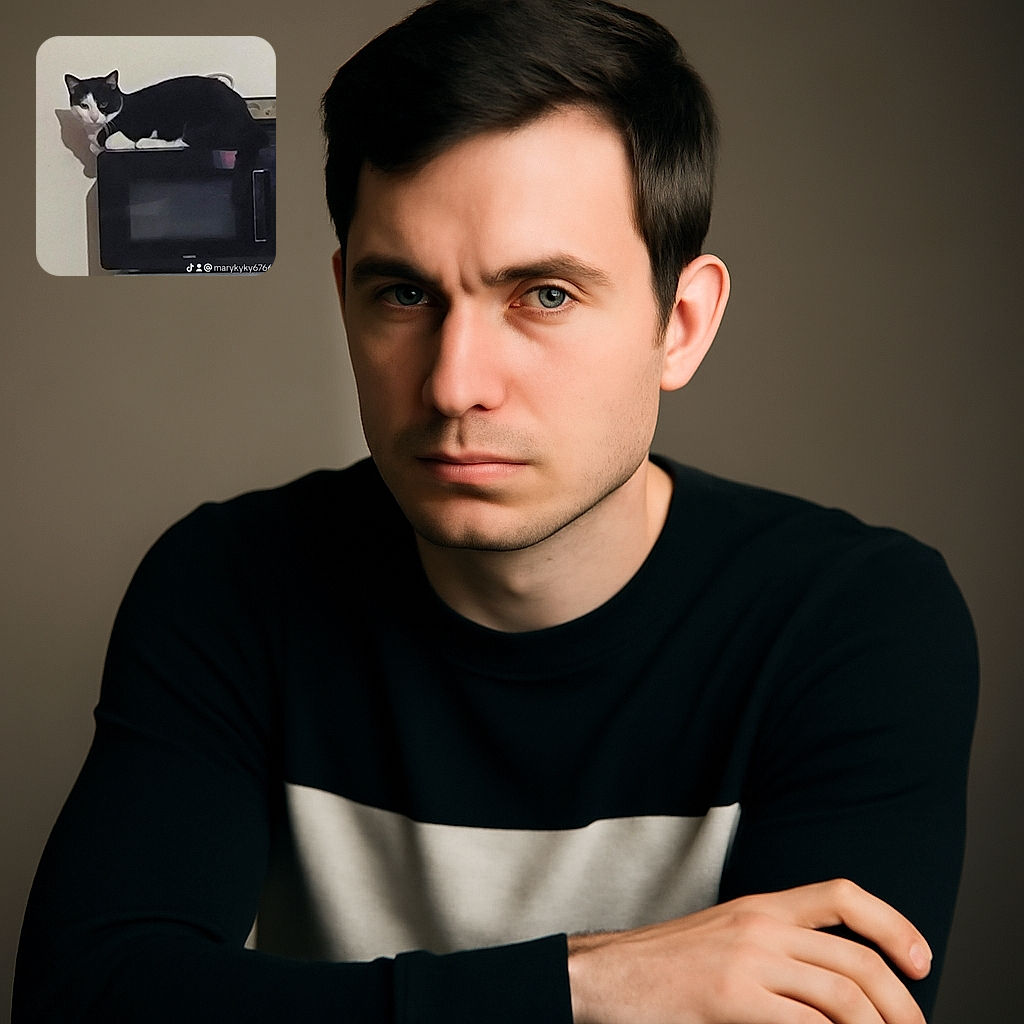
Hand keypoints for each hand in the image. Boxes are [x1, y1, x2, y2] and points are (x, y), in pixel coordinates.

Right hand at [567, 878, 930, 1023]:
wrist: (608, 973)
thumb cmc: (667, 963)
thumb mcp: (729, 937)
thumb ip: (780, 950)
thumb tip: (839, 991)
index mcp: (762, 905)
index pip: (842, 895)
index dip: (892, 924)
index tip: (919, 961)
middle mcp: (761, 924)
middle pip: (856, 957)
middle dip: (901, 1003)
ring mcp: (747, 959)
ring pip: (842, 993)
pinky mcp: (730, 997)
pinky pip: (804, 1023)